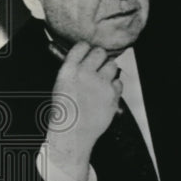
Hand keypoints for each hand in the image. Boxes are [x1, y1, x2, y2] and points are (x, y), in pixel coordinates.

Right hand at [47, 42, 122, 180]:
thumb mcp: (61, 86)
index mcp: (69, 71)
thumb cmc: (64, 113)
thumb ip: (73, 71)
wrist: (72, 133)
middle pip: (100, 52)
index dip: (87, 49)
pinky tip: (106, 93)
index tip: (88, 52)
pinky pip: (119, 82)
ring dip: (109, 70)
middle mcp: (85, 74)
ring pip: (112, 65)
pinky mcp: (113, 94)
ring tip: (102, 81)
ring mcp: (101, 84)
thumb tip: (84, 60)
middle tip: (98, 66)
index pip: (82, 46)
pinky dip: (114, 86)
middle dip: (100, 58)